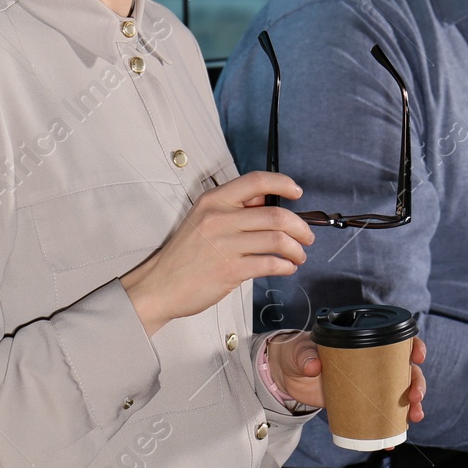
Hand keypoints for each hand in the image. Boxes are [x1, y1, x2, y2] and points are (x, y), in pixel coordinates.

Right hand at [121, 172, 315, 336]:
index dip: (282, 183)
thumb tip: (267, 204)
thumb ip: (234, 209)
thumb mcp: (203, 219)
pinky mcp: (230, 270)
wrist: (159, 285)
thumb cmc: (185, 255)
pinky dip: (286, 266)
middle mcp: (220, 218)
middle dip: (300, 226)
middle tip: (307, 235)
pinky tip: (287, 268)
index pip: (256, 181)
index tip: (297, 192)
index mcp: (214, 200)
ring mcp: (225, 244)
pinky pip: (270, 264)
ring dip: (297, 249)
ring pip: (278, 240)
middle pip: (276, 214)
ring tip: (299, 256)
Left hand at [267, 332, 428, 420]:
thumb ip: (306, 356)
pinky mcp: (359, 404)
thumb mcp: (301, 351)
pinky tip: (391, 444)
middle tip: (415, 397)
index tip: (417, 356)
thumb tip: (314, 367)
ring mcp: (368, 385)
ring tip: (414, 418)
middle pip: (405, 372)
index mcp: (365, 343)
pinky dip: (388, 430)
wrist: (287, 376)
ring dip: (412, 408)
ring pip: (399, 395)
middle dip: (417, 384)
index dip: (413, 347)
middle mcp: (373, 363)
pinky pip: (380, 416)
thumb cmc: (298, 354)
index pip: (397, 342)